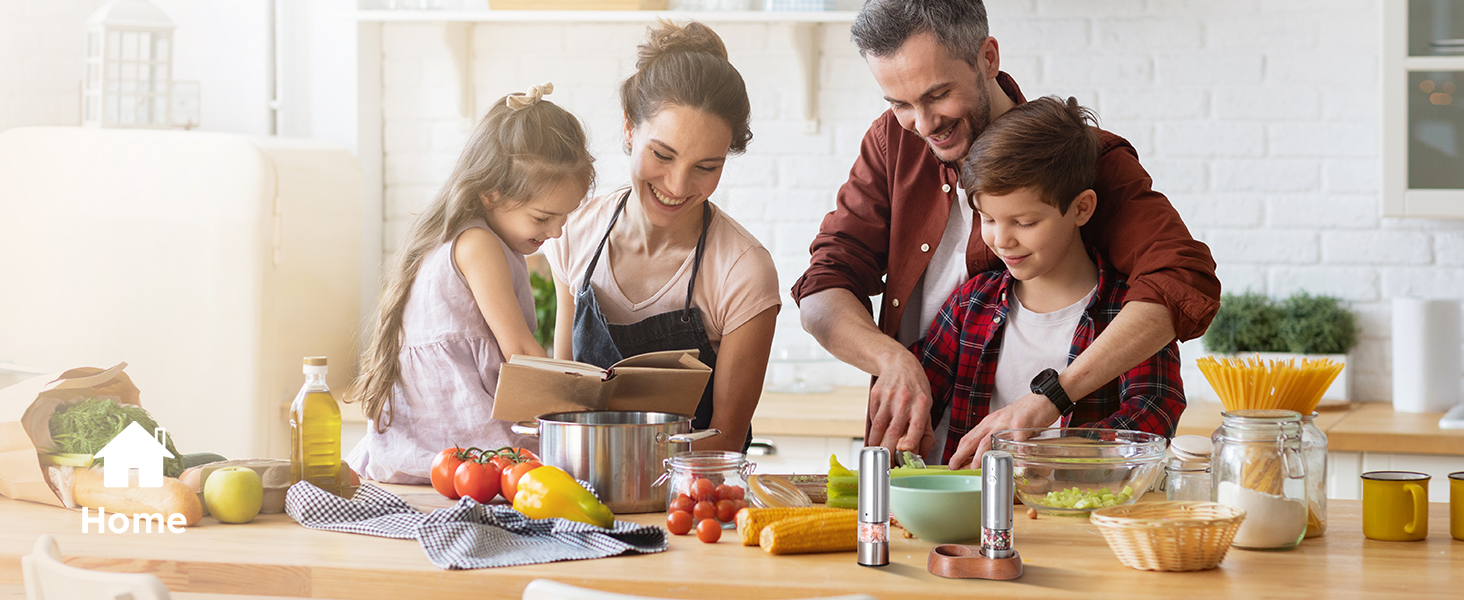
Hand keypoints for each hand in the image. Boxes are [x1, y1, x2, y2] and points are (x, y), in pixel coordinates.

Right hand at [866, 350, 933, 453]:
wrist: (899, 364)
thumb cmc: (916, 389)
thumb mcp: (928, 406)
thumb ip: (926, 433)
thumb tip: (920, 456)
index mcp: (922, 404)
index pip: (916, 426)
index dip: (910, 440)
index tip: (904, 452)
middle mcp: (904, 400)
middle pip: (894, 430)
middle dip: (890, 451)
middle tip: (888, 465)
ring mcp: (888, 397)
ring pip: (879, 426)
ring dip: (876, 444)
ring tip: (877, 457)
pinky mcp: (875, 395)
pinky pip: (872, 418)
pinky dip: (872, 431)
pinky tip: (875, 438)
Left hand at [946, 391, 1060, 469]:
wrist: (1044, 398)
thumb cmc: (1025, 414)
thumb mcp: (1004, 423)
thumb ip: (996, 437)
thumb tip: (986, 457)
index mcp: (989, 423)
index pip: (969, 438)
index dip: (958, 452)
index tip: (952, 464)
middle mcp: (995, 422)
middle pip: (974, 440)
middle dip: (962, 455)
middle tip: (954, 468)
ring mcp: (1007, 423)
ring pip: (990, 441)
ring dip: (981, 457)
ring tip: (976, 470)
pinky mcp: (1022, 424)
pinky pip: (1018, 442)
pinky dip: (1015, 454)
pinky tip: (1014, 465)